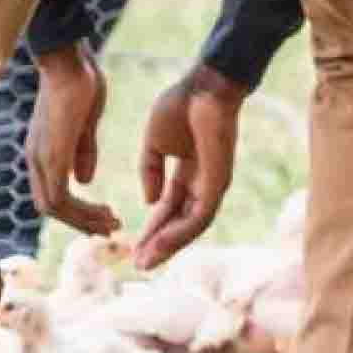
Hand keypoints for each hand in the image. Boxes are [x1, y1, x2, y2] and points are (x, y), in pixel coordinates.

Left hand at [28, 43, 120, 238]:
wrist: (68, 61)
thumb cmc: (79, 83)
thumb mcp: (84, 124)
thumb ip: (82, 152)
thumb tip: (83, 180)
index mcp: (42, 152)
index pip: (52, 194)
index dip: (76, 210)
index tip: (105, 214)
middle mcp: (35, 160)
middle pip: (50, 207)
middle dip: (81, 221)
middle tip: (110, 226)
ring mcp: (41, 159)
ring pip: (54, 207)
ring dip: (83, 220)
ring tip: (111, 223)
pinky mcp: (52, 155)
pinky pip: (60, 196)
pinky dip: (81, 210)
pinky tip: (104, 209)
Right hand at [133, 67, 247, 268]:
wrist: (201, 87)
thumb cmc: (180, 106)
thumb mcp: (154, 144)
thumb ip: (150, 171)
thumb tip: (150, 201)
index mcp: (188, 171)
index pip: (170, 208)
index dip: (152, 228)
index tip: (133, 247)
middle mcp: (203, 181)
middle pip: (181, 222)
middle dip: (159, 244)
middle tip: (139, 265)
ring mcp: (213, 182)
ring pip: (192, 225)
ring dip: (168, 245)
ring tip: (145, 261)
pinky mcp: (219, 181)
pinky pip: (201, 215)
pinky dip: (180, 232)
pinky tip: (158, 243)